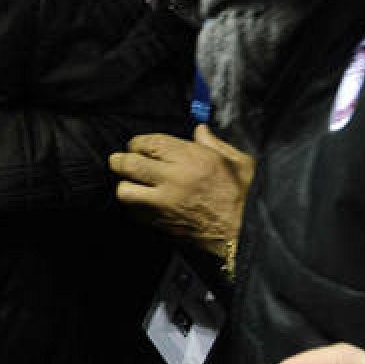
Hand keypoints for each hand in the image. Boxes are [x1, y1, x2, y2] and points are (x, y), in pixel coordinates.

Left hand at [111, 125, 252, 259]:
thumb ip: (215, 144)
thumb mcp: (240, 162)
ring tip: (131, 183)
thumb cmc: (244, 195)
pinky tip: (143, 203)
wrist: (245, 234)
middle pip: (129, 164)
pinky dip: (134, 207)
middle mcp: (173, 180)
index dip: (138, 142)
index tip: (138, 145)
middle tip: (119, 160)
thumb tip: (199, 130)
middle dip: (120, 160)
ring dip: (125, 185)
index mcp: (192, 160)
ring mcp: (163, 205)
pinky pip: (134, 213)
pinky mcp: (161, 225)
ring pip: (125, 191)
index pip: (150, 143)